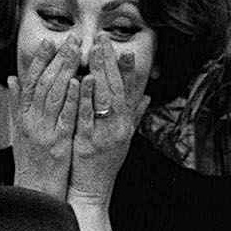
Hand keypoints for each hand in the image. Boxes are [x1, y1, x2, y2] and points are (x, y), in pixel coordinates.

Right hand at [8, 36, 79, 197]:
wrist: (33, 194)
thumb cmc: (31, 163)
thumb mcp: (20, 132)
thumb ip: (18, 104)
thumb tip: (13, 77)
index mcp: (23, 117)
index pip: (30, 82)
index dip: (39, 60)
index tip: (49, 41)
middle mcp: (31, 121)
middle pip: (43, 83)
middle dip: (56, 59)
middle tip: (69, 39)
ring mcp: (44, 132)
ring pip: (53, 95)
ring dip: (64, 71)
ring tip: (75, 51)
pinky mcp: (58, 144)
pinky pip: (65, 118)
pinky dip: (70, 99)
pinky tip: (78, 82)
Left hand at [67, 36, 142, 208]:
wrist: (93, 192)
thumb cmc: (105, 164)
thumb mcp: (124, 138)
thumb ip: (134, 115)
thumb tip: (148, 96)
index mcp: (125, 124)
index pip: (127, 90)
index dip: (124, 68)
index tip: (119, 46)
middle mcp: (119, 127)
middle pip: (116, 88)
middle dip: (109, 61)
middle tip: (103, 38)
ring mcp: (104, 134)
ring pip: (103, 98)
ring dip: (99, 72)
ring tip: (94, 50)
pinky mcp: (88, 142)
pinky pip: (87, 116)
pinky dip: (85, 97)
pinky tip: (82, 80)